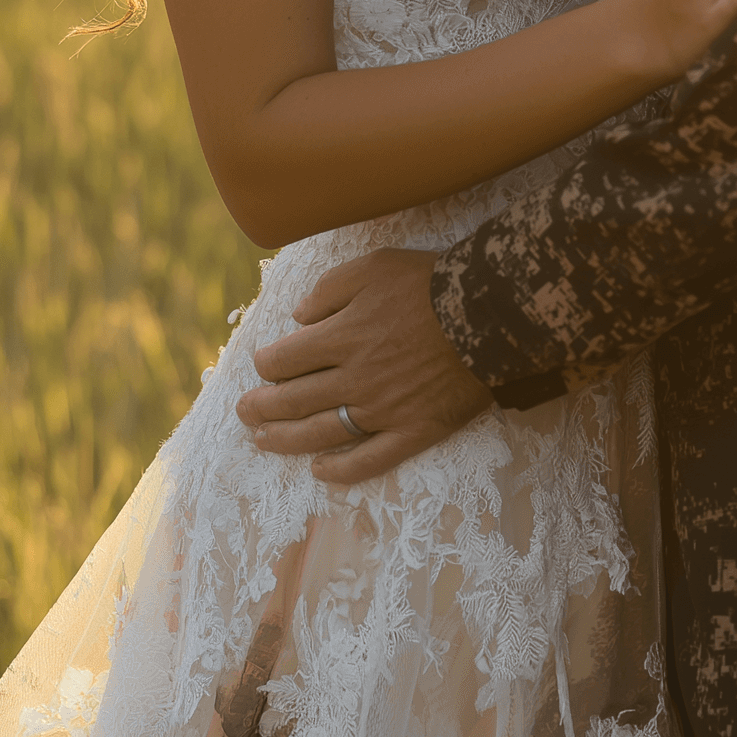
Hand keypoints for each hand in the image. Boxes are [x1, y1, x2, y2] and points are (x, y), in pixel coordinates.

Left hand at [237, 248, 494, 484]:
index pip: (286, 359)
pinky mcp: (414, 430)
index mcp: (343, 336)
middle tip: (244, 411)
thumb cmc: (431, 283)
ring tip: (262, 441)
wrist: (492, 313)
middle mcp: (355, 378)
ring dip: (285, 440)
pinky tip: (321, 471)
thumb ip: (330, 289)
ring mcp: (384, 410)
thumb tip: (300, 317)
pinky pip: (371, 459)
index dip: (267, 364)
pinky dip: (342, 469)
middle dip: (262, 406)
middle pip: (294, 400)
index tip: (264, 364)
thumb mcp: (374, 266)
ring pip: (322, 433)